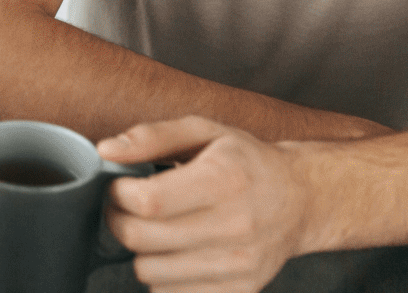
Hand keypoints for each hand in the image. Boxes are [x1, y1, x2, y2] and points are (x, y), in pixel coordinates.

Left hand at [98, 116, 313, 292]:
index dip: (119, 194)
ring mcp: (239, 265)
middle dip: (119, 220)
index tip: (121, 186)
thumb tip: (106, 151)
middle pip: (142, 240)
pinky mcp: (240, 291)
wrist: (301, 200)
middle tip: (127, 207)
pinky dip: (163, 276)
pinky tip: (176, 251)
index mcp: (224, 180)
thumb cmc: (245, 162)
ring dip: (141, 251)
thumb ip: (150, 137)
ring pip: (150, 273)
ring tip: (156, 228)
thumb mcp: (202, 131)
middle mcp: (235, 226)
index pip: (149, 202)